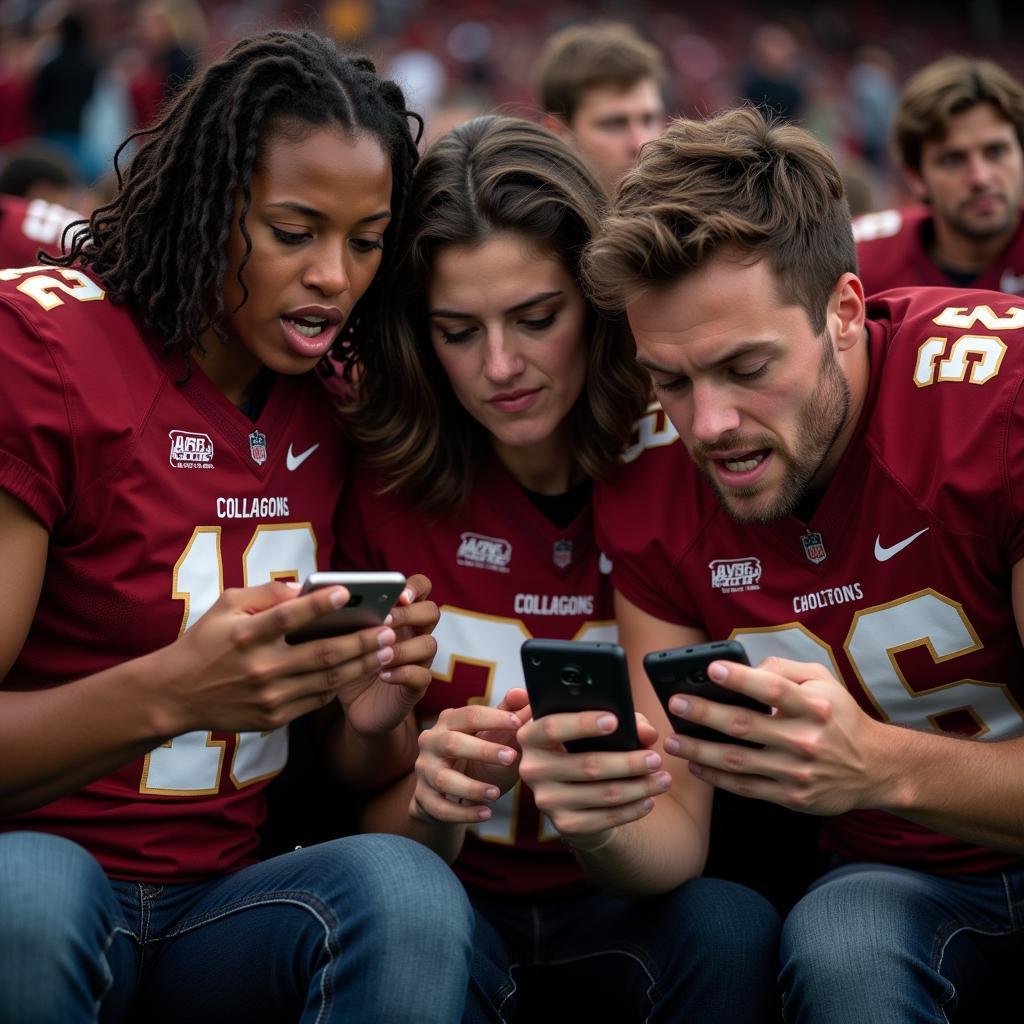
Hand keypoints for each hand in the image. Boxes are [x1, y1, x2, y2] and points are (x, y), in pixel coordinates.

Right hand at [157, 580, 401, 734]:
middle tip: (389, 629)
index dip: (319, 603)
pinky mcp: (273, 717)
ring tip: (387, 650)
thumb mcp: (226, 605)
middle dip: (362, 641)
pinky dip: (341, 684)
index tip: (346, 592)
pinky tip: (360, 671)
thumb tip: (303, 587)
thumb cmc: (206, 642)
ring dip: (363, 664)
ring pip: (327, 679)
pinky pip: (317, 699)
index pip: (288, 616)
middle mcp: (260, 667)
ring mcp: (269, 696)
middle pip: (322, 653)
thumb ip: (266, 593)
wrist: (176, 694)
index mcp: (246, 635)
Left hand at [334, 573, 440, 736]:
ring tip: (381, 652)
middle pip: (431, 611)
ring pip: (429, 644)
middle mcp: (414, 633)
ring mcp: (418, 660)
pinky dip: (403, 673)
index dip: (414, 587)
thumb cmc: (348, 664)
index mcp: (400, 615)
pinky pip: (422, 676)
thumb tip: (316, 596)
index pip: (420, 588)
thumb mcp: (340, 637)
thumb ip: (339, 615)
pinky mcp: (416, 686)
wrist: (355, 707)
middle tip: (384, 621)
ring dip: (404, 646)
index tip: (398, 595)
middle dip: (409, 613)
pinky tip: (383, 674)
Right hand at [410, 688, 529, 825]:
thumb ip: (509, 714)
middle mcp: (431, 742)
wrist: (450, 793)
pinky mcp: (423, 799)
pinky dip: (463, 814)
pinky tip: (485, 813)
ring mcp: (424, 771)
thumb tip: (523, 693)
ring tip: (496, 794)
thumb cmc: (478, 758)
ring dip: (471, 787)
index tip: (519, 724)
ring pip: (444, 779)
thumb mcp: (494, 736)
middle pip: (452, 742)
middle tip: (511, 757)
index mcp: (449, 721)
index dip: (494, 718)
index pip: (469, 714)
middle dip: (483, 750)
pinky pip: (441, 808)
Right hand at [516, 709, 670, 850]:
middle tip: (656, 758)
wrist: (569, 794)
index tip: (615, 720)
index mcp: (531, 737)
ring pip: (602, 793)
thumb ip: (623, 723)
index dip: (582, 723)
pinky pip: (605, 817)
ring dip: (639, 787)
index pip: (552, 728)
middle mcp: (532, 769)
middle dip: (628, 762)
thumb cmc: (583, 748)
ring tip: (663, 779)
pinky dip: (632, 808)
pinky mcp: (564, 824)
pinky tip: (649, 799)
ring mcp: (547, 800)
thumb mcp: (595, 730)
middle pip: (587, 765)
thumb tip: (647, 733)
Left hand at [663, 655, 886, 814]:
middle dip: (705, 714)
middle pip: (746, 725)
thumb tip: (745, 669)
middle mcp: (805, 740)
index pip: (774, 690)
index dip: (742, 680)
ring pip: (738, 761)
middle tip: (676, 705)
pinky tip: (696, 765)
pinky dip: (717, 778)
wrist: (875, 768)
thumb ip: (784, 670)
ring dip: (700, 750)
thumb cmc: (839, 717)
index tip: (712, 670)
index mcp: (814, 706)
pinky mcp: (792, 797)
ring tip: (673, 740)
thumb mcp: (823, 681)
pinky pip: (746, 788)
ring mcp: (797, 772)